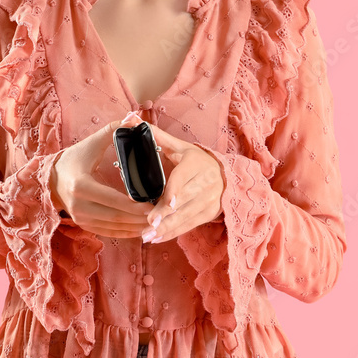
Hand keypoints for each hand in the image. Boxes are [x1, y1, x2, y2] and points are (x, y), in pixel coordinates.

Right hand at [49, 115, 154, 237]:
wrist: (51, 178)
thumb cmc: (75, 159)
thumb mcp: (91, 144)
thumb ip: (112, 131)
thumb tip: (133, 118)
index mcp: (80, 185)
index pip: (112, 199)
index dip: (134, 205)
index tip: (154, 204)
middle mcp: (78, 206)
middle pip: (116, 217)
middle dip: (140, 218)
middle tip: (161, 214)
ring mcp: (81, 219)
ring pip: (114, 228)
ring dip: (136, 227)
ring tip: (157, 221)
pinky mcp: (84, 226)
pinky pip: (109, 232)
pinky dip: (127, 232)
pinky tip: (142, 227)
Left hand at [140, 122, 225, 244]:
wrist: (227, 174)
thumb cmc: (195, 159)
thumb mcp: (179, 146)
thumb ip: (155, 136)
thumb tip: (131, 119)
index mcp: (196, 163)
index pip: (182, 178)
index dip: (174, 192)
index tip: (164, 203)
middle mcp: (206, 182)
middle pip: (183, 201)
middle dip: (165, 214)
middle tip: (148, 225)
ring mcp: (210, 200)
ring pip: (186, 216)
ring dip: (167, 228)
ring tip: (147, 236)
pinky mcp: (210, 213)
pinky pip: (190, 225)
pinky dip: (174, 233)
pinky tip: (158, 238)